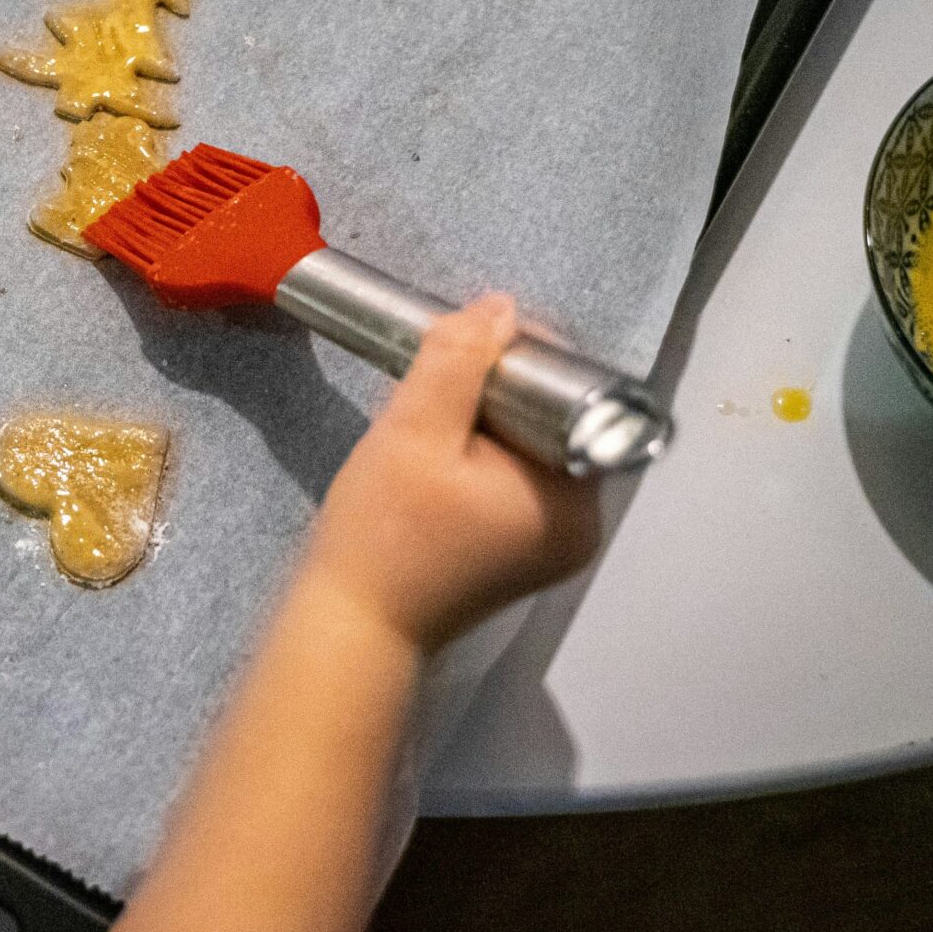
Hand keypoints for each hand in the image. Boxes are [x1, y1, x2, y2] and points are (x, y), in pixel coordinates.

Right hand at [303, 294, 600, 653]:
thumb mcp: (412, 431)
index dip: (522, 356)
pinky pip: (516, 476)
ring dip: (485, 419)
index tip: (464, 349)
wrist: (350, 623)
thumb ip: (459, 361)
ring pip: (531, 443)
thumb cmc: (381, 536)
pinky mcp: (523, 551)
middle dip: (497, 389)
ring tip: (428, 423)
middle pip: (555, 417)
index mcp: (575, 499)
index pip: (573, 392)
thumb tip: (500, 308)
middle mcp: (582, 524)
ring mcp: (555, 542)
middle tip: (434, 387)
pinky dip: (481, 454)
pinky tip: (435, 456)